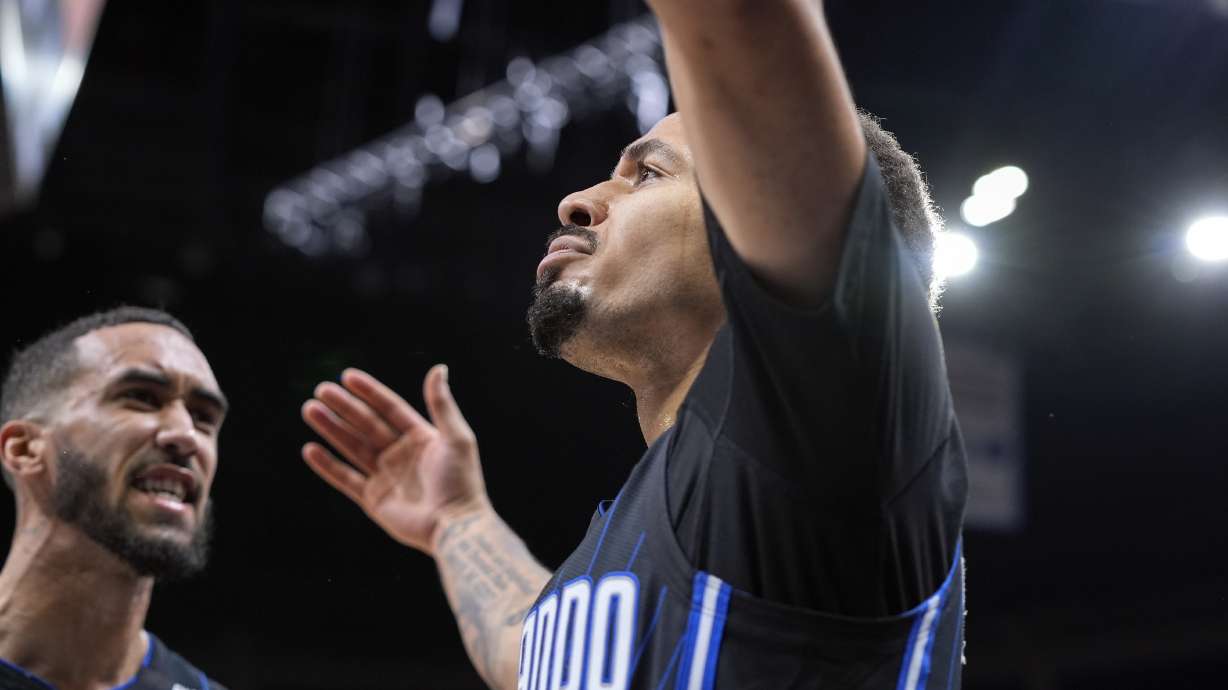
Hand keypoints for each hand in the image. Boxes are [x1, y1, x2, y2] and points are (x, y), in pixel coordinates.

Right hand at [301, 365, 488, 555]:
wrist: (455, 526)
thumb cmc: (461, 481)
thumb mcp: (456, 438)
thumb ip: (442, 404)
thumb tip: (438, 368)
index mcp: (421, 437)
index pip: (390, 409)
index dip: (370, 392)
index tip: (347, 376)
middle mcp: (401, 454)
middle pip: (367, 425)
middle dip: (344, 407)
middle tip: (320, 390)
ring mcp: (386, 476)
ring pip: (353, 447)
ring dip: (331, 429)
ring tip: (310, 410)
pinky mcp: (374, 500)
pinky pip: (346, 479)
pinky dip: (328, 465)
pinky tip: (310, 449)